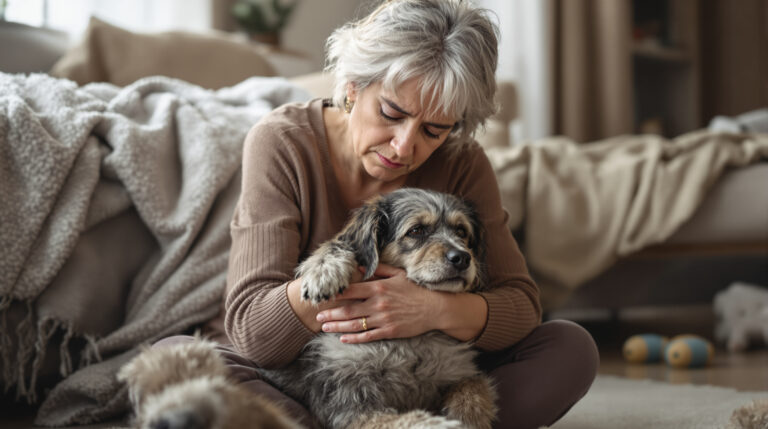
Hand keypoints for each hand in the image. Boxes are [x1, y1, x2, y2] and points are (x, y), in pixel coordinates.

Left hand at [315, 264, 441, 343]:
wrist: (435, 307)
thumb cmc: (416, 289)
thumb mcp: (398, 275)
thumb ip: (378, 270)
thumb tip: (360, 266)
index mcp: (379, 288)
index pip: (351, 290)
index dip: (336, 294)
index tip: (323, 296)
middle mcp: (378, 304)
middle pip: (348, 309)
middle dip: (331, 313)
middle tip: (317, 316)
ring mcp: (383, 319)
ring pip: (354, 324)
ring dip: (337, 326)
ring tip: (324, 327)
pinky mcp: (389, 331)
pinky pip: (367, 336)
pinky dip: (353, 338)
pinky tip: (343, 339)